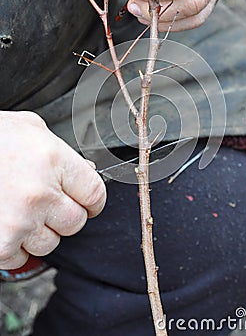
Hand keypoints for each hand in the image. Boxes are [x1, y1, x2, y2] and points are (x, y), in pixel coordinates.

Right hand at [0, 111, 105, 268]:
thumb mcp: (31, 128)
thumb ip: (62, 151)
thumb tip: (85, 169)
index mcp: (53, 161)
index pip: (95, 194)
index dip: (92, 200)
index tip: (88, 203)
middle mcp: (40, 194)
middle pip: (76, 222)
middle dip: (65, 215)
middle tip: (47, 204)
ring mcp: (19, 221)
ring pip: (50, 243)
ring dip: (39, 231)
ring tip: (21, 211)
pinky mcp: (0, 243)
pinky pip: (20, 257)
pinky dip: (14, 246)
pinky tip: (6, 224)